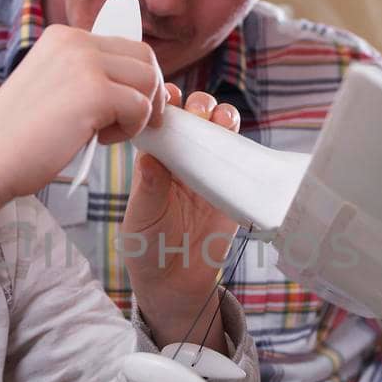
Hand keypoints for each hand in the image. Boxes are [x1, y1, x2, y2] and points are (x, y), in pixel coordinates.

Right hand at [0, 25, 164, 230]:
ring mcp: (84, 63)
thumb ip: (91, 77)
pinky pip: (141, 107)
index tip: (130, 108)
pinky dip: (130, 130)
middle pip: (145, 58)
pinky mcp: (94, 92)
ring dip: (138, 112)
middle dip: (147, 93)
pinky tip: (99, 140)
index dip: (137, 79)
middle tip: (128, 124)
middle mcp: (75, 40)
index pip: (126, 45)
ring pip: (149, 81)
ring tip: (106, 132)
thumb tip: (151, 83)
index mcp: (64, 36)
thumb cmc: (20, 136)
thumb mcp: (57, 89)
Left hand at [123, 87, 240, 351]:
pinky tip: (235, 137)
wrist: (176, 284)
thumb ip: (148, 190)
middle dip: (197, 105)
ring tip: (219, 121)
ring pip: (218, 130)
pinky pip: (240, 157)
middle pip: (192, 117)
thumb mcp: (141, 219)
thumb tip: (151, 158)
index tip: (165, 98)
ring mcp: (208, 171)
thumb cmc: (148, 249)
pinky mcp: (232, 186)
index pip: (159, 122)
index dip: (163, 104)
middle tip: (197, 111)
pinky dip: (240, 141)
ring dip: (221, 116)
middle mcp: (181, 160)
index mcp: (154, 161)